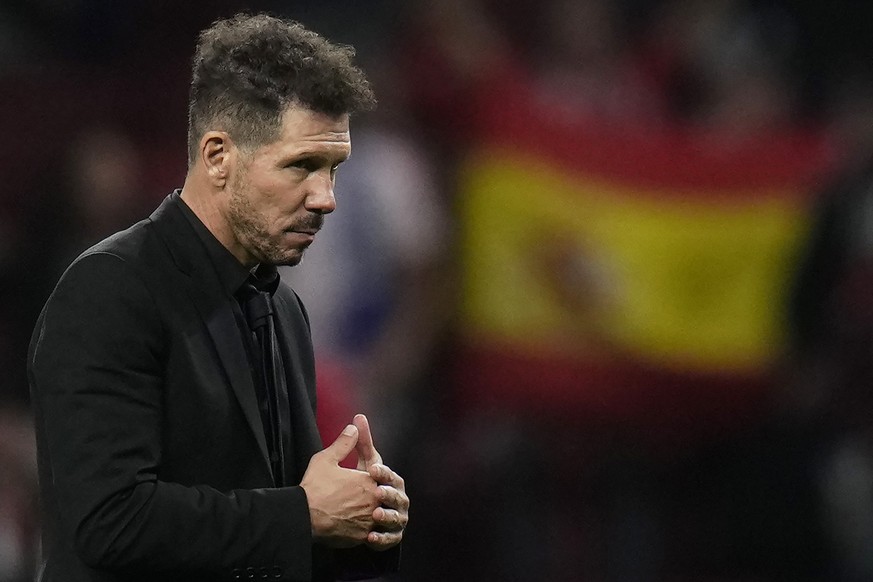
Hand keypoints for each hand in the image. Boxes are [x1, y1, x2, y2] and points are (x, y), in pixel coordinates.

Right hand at [300, 424, 380, 547]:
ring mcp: (368, 520)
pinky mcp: (361, 537)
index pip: (380, 476)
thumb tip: (354, 428)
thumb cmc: (314, 487)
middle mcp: (373, 500)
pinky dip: (364, 529)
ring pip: (378, 516)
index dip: (374, 476)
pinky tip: (355, 526)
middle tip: (365, 497)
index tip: (364, 477)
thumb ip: (344, 443)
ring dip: (372, 513)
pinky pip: (370, 533)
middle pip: (381, 497)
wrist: (303, 516)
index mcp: (368, 480)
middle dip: (375, 495)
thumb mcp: (326, 459)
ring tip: (360, 512)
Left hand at [352, 414, 408, 550]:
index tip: (372, 470)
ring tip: (375, 516)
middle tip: (377, 493)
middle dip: (389, 494)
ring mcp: (395, 519)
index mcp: (389, 481)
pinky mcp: (390, 538)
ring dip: (388, 517)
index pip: (389, 474)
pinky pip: (390, 540)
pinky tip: (370, 538)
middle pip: (397, 496)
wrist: (346, 515)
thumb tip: (358, 416)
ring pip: (397, 518)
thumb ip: (360, 442)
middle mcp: (396, 499)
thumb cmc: (355, 485)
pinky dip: (382, 539)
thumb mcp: (356, 464)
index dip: (383, 472)